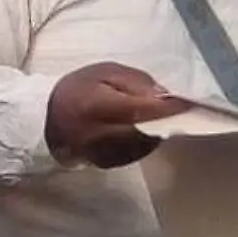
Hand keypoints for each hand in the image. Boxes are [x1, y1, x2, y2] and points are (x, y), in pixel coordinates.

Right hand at [44, 63, 184, 168]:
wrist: (48, 120)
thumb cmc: (77, 89)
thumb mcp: (104, 72)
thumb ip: (135, 81)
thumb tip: (165, 96)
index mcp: (96, 106)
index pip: (141, 109)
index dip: (168, 108)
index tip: (189, 102)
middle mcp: (100, 135)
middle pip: (147, 130)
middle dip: (166, 121)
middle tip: (178, 109)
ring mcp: (104, 153)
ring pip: (145, 144)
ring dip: (157, 131)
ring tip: (158, 117)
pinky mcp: (108, 164)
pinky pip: (137, 153)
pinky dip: (146, 141)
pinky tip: (142, 129)